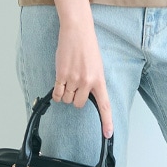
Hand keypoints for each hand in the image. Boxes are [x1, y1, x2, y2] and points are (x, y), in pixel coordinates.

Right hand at [53, 20, 113, 137]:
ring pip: (67, 99)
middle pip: (79, 104)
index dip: (107, 122)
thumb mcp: (97, 66)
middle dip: (76, 99)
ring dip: (66, 94)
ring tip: (69, 79)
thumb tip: (88, 95)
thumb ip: (94, 82)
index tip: (108, 134)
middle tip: (76, 86)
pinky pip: (58, 94)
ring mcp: (73, 79)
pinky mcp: (61, 75)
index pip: (104, 105)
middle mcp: (87, 82)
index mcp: (99, 80)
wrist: (78, 32)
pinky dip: (57, 94)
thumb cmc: (88, 47)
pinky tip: (59, 86)